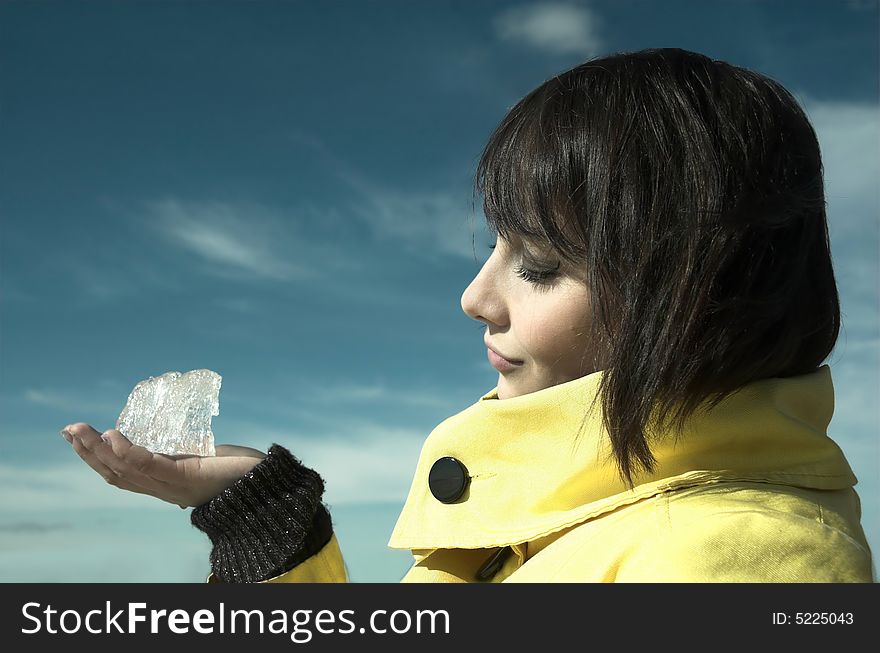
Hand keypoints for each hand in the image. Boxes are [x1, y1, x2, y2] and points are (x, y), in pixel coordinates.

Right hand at [61, 423, 266, 508]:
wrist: (267, 486)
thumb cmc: (240, 473)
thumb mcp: (204, 461)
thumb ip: (185, 458)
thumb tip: (175, 448)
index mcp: (164, 485)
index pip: (121, 474)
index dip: (97, 458)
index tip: (78, 436)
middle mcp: (163, 490)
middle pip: (115, 474)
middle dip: (88, 452)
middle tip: (68, 429)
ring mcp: (173, 486)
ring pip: (125, 470)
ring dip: (98, 450)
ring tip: (79, 430)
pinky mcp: (186, 477)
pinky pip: (150, 466)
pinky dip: (129, 452)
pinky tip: (113, 436)